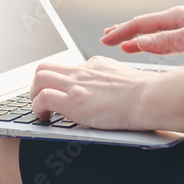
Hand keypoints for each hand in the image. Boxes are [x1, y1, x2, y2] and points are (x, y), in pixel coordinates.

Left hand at [30, 56, 157, 129]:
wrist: (150, 97)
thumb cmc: (147, 95)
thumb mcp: (125, 79)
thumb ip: (111, 83)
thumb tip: (111, 95)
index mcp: (96, 65)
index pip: (68, 68)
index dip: (58, 81)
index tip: (59, 92)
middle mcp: (83, 71)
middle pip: (46, 67)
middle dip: (37, 84)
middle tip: (40, 99)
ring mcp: (76, 84)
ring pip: (39, 78)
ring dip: (33, 95)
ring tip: (39, 110)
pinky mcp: (74, 101)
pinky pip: (42, 98)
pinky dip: (37, 108)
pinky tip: (45, 118)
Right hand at [100, 4, 183, 55]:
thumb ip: (168, 41)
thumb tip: (139, 43)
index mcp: (176, 17)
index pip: (141, 24)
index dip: (121, 32)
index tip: (105, 40)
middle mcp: (179, 20)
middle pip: (145, 25)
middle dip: (125, 32)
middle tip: (107, 38)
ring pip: (155, 33)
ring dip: (138, 38)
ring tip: (124, 44)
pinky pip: (168, 40)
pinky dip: (154, 44)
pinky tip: (155, 49)